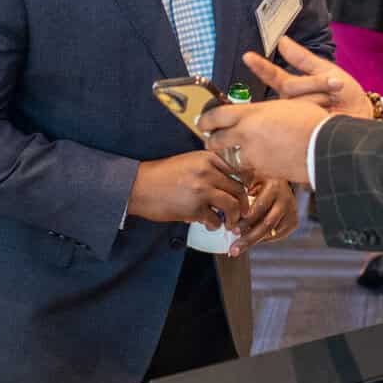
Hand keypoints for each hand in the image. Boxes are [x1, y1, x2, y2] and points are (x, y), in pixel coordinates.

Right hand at [128, 150, 247, 229]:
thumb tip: (229, 186)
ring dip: (234, 217)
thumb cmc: (162, 175)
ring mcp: (202, 190)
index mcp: (208, 158)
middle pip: (239, 189)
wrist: (138, 186)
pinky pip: (215, 219)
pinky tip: (210, 225)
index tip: (244, 195)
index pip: (238, 171)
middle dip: (243, 204)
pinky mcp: (194, 208)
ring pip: (232, 206)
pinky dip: (216, 224)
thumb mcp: (188, 162)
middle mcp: (208, 172)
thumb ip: (210, 168)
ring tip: (230, 223)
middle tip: (243, 213)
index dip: (245, 185)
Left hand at [199, 100, 329, 185]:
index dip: (205, 120)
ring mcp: (254, 156)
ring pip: (231, 158)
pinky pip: (251, 169)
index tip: (202, 122)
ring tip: (238, 154)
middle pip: (215, 140)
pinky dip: (253, 167)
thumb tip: (261, 113)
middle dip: (212, 141)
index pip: (215, 116)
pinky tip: (262, 162)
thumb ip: (266, 111)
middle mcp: (247, 134)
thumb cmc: (311, 121)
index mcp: (251, 114)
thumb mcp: (286, 106)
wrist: (324, 147)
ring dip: (231, 156)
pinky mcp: (263, 171)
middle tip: (213, 141)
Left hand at [227, 178, 298, 255]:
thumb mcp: (250, 179)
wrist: (278, 182)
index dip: (246, 220)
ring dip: (253, 240)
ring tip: (238, 247)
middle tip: (234, 249)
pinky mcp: (293, 222)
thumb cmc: (258, 182)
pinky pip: (276, 236)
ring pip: (271, 232)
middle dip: (249, 238)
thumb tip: (226, 205)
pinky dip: (262, 239)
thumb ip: (240, 188)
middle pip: (267, 224)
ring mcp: (292, 211)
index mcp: (274, 186)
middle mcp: (286, 199)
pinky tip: (251, 239)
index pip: (260, 207)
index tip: (232, 230)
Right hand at [244, 37, 371, 118]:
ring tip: (337, 100)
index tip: (247, 56)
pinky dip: (322, 110)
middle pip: (290, 87)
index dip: (261, 67)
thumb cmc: (346, 94)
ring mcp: (296, 118)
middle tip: (337, 85)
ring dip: (322, 96)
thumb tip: (282, 41)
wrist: (363, 116)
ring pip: (298, 101)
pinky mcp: (303, 130)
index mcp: (295, 88)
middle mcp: (291, 103)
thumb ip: (303, 58)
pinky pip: (306, 116)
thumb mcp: (326, 70)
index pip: (273, 76)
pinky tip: (330, 112)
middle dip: (315, 83)